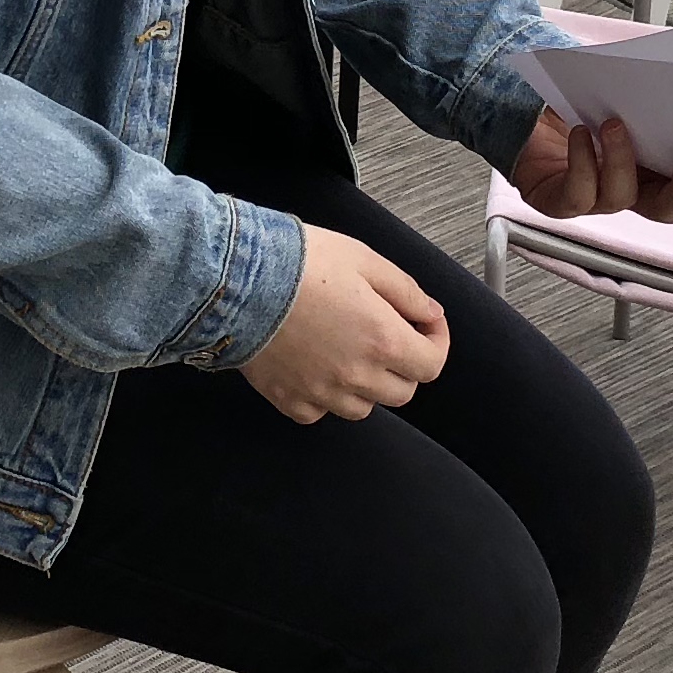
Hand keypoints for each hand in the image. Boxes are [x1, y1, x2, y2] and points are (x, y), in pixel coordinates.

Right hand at [241, 225, 449, 424]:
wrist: (236, 279)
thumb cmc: (299, 261)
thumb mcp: (363, 259)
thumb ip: (406, 291)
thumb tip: (431, 314)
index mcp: (383, 339)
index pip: (432, 365)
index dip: (436, 343)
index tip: (425, 325)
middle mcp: (358, 375)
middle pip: (403, 391)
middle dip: (405, 365)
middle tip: (388, 335)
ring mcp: (322, 393)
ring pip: (364, 407)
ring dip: (366, 385)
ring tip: (347, 350)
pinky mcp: (289, 400)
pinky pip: (320, 412)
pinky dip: (324, 397)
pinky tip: (314, 367)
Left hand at [509, 108, 672, 231]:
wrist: (524, 104)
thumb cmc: (582, 99)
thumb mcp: (627, 91)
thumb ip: (660, 92)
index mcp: (656, 171)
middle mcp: (630, 190)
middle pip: (665, 209)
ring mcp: (595, 198)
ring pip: (619, 197)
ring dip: (621, 160)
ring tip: (615, 124)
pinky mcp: (558, 200)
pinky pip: (575, 194)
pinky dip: (581, 163)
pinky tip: (581, 136)